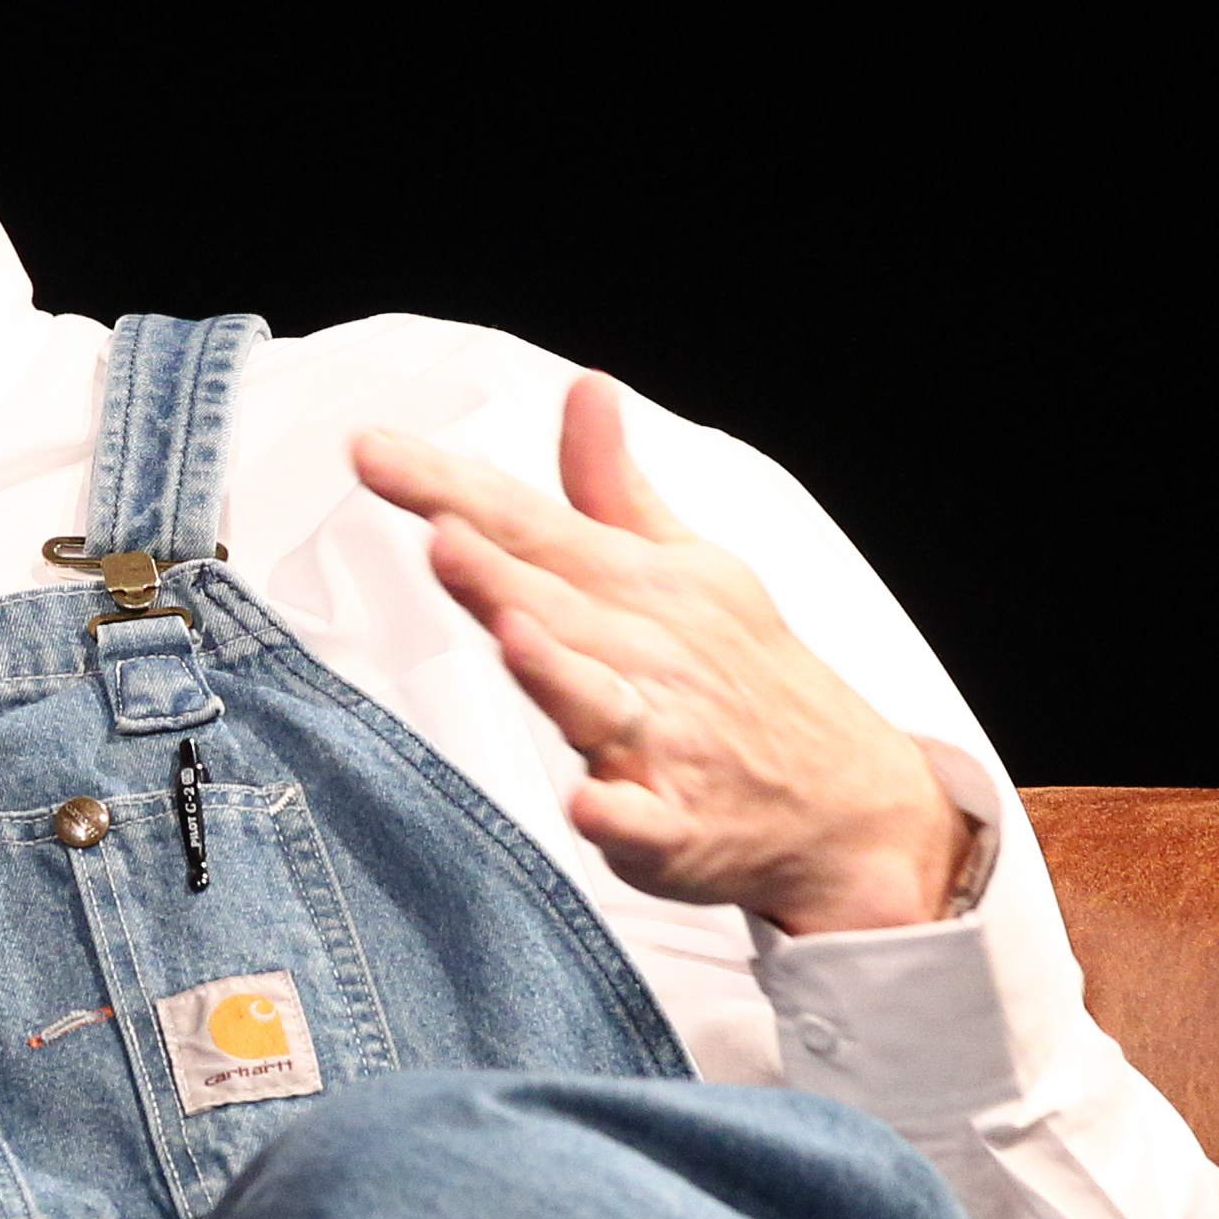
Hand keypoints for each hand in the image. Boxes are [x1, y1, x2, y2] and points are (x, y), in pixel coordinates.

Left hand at [352, 376, 969, 934]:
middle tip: (438, 531)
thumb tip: (585, 389)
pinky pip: (645, 823)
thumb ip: (612, 489)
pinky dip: (620, 815)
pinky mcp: (679, 829)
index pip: (530, 524)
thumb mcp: (692, 566)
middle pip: (555, 605)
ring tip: (514, 636)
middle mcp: (648, 656)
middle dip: (496, 571)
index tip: (372, 453)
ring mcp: (665, 743)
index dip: (448, 489)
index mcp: (641, 586)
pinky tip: (588, 803)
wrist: (846, 799)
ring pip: (599, 703)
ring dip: (557, 671)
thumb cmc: (746, 674)